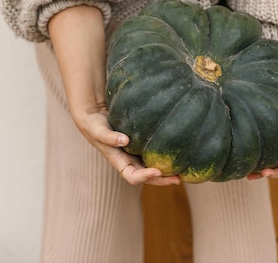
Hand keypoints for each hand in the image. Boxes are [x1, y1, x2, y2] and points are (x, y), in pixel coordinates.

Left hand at [49, 5, 179, 186]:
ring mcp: (103, 144)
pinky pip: (104, 136)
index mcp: (127, 153)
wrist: (87, 97)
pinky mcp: (91, 129)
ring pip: (119, 166)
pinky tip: (126, 139)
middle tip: (171, 178)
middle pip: (132, 176)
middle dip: (152, 179)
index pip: (145, 173)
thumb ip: (156, 117)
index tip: (182, 178)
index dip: (162, 179)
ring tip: (154, 170)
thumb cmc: (117, 106)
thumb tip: (190, 102)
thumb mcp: (138, 115)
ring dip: (136, 170)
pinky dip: (114, 139)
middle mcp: (115, 153)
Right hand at [74, 109, 180, 185]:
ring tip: (183, 170)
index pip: (132, 176)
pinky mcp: (141, 144)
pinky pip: (154, 153)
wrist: (94, 116)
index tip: (157, 171)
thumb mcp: (99, 131)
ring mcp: (135, 153)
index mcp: (118, 161)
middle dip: (162, 180)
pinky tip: (177, 152)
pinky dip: (164, 155)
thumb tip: (126, 140)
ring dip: (166, 171)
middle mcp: (129, 160)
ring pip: (152, 167)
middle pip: (146, 177)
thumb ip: (109, 137)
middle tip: (178, 178)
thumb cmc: (94, 125)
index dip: (145, 177)